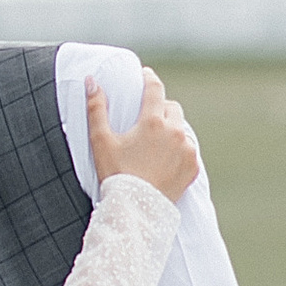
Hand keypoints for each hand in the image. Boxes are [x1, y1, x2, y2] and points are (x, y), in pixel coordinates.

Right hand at [86, 69, 200, 200]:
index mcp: (152, 122)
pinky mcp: (193, 167)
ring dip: (171, 131)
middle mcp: (174, 133)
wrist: (135, 210)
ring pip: (181, 129)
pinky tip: (166, 159)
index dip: (149, 78)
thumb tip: (91, 80)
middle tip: (147, 118)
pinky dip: (180, 151)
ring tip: (156, 142)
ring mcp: (187, 150)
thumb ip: (96, 108)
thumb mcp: (101, 141)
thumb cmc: (115, 175)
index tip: (145, 75)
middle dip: (160, 109)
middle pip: (171, 108)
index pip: (155, 88)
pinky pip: (189, 150)